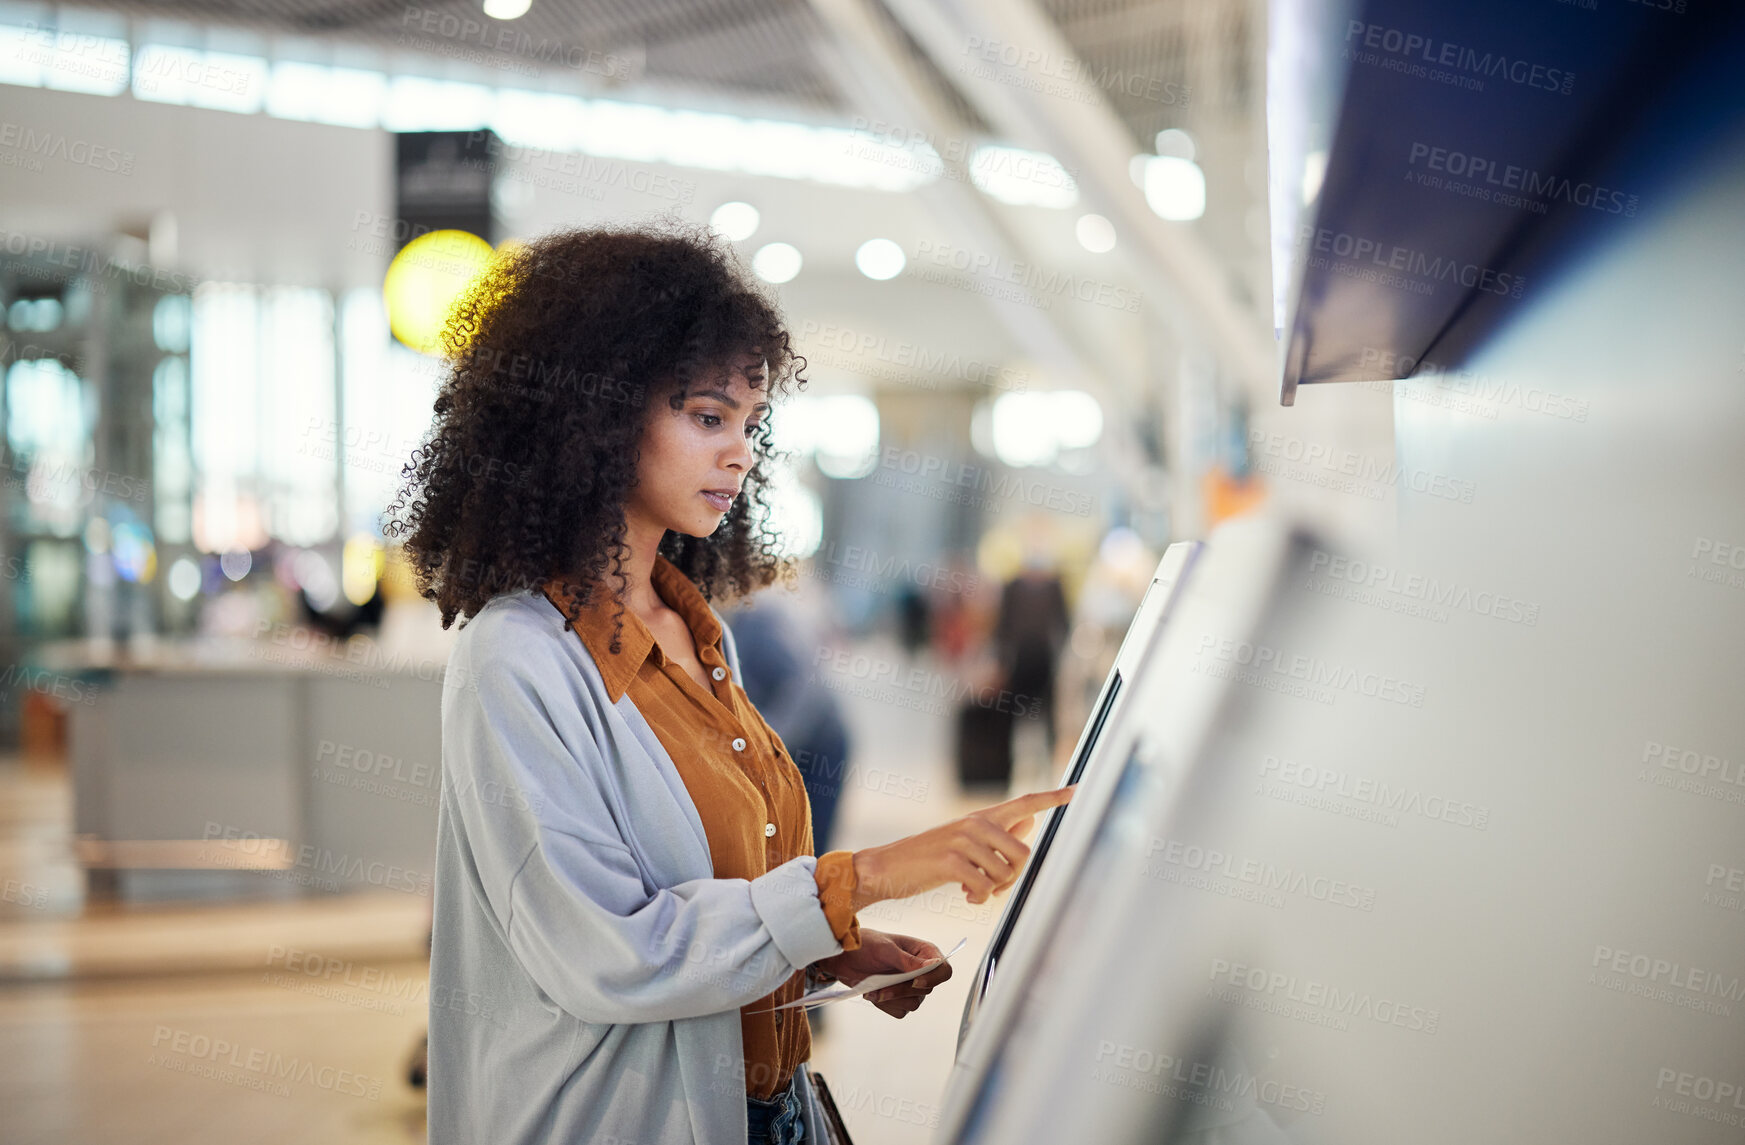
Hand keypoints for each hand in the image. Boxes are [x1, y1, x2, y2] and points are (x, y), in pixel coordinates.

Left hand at [813, 930, 952, 1018]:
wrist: (845, 958)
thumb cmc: (865, 944)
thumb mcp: (885, 949)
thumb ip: (907, 960)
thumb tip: (930, 967)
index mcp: (924, 953)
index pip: (943, 970)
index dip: (933, 978)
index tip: (915, 981)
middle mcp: (921, 971)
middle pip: (926, 990)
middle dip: (902, 989)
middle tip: (881, 985)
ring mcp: (911, 987)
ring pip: (913, 1003)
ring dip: (891, 998)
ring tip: (873, 989)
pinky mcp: (899, 999)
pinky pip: (900, 1011)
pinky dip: (885, 1005)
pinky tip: (873, 993)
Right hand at [849, 785, 1076, 910]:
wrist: (887, 868)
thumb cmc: (928, 857)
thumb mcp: (964, 840)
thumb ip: (998, 832)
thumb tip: (1029, 823)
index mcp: (981, 817)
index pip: (1024, 803)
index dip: (1052, 798)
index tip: (1076, 792)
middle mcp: (976, 823)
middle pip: (1023, 853)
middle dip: (1014, 877)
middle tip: (994, 887)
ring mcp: (964, 840)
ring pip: (1006, 873)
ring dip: (993, 890)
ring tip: (973, 890)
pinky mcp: (953, 860)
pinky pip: (985, 887)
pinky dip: (979, 898)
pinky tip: (965, 895)